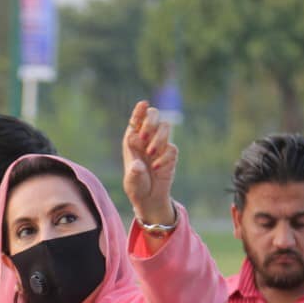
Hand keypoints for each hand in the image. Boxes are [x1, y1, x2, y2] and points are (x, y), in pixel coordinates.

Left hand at [122, 100, 176, 228]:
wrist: (149, 198)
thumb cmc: (136, 186)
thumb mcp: (131, 181)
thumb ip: (134, 172)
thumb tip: (138, 165)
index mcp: (133, 139)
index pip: (136, 119)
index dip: (139, 110)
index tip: (143, 104)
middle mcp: (147, 138)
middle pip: (154, 116)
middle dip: (150, 123)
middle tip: (144, 139)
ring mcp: (160, 145)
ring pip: (165, 127)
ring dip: (158, 138)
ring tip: (150, 154)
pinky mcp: (171, 155)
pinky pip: (172, 149)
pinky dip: (164, 158)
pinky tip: (156, 168)